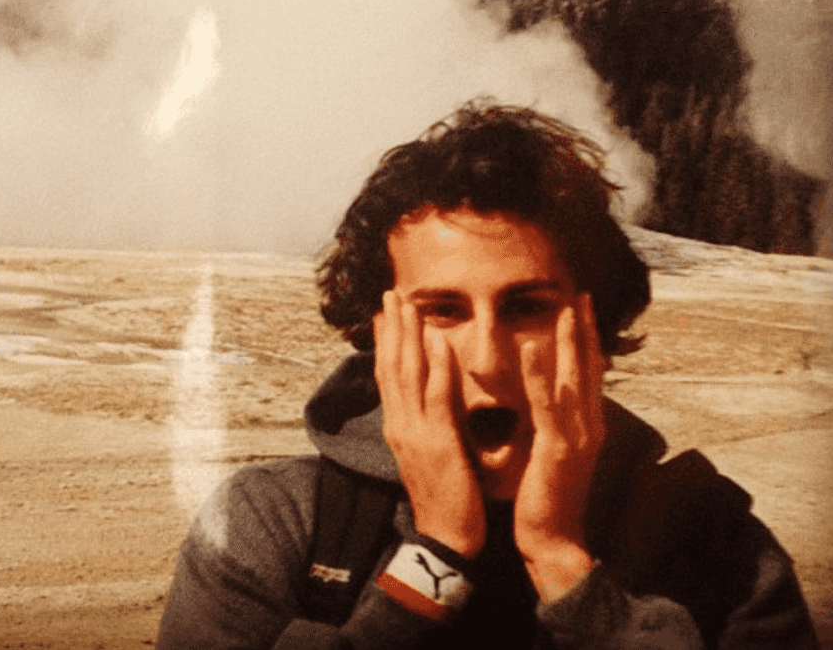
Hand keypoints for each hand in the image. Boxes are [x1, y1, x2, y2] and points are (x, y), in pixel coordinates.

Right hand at [373, 290, 485, 557]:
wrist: (446, 539)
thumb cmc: (445, 499)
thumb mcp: (430, 456)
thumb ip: (428, 426)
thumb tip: (430, 403)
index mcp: (399, 429)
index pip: (388, 378)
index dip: (386, 344)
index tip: (386, 314)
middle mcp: (400, 425)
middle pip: (392, 367)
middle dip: (392, 328)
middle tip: (391, 294)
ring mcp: (415, 432)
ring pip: (408, 374)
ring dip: (408, 335)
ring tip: (408, 304)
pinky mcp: (438, 441)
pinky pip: (437, 395)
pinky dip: (437, 365)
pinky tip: (438, 340)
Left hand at [514, 293, 606, 600]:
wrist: (552, 540)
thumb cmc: (545, 499)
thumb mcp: (550, 453)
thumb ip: (550, 424)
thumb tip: (542, 399)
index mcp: (586, 427)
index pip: (588, 374)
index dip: (585, 341)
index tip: (580, 309)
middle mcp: (589, 426)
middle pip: (590, 367)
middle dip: (585, 330)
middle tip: (581, 294)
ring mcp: (577, 436)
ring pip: (576, 378)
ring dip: (572, 340)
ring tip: (569, 306)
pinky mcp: (557, 449)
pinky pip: (548, 405)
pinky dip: (540, 375)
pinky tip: (531, 348)